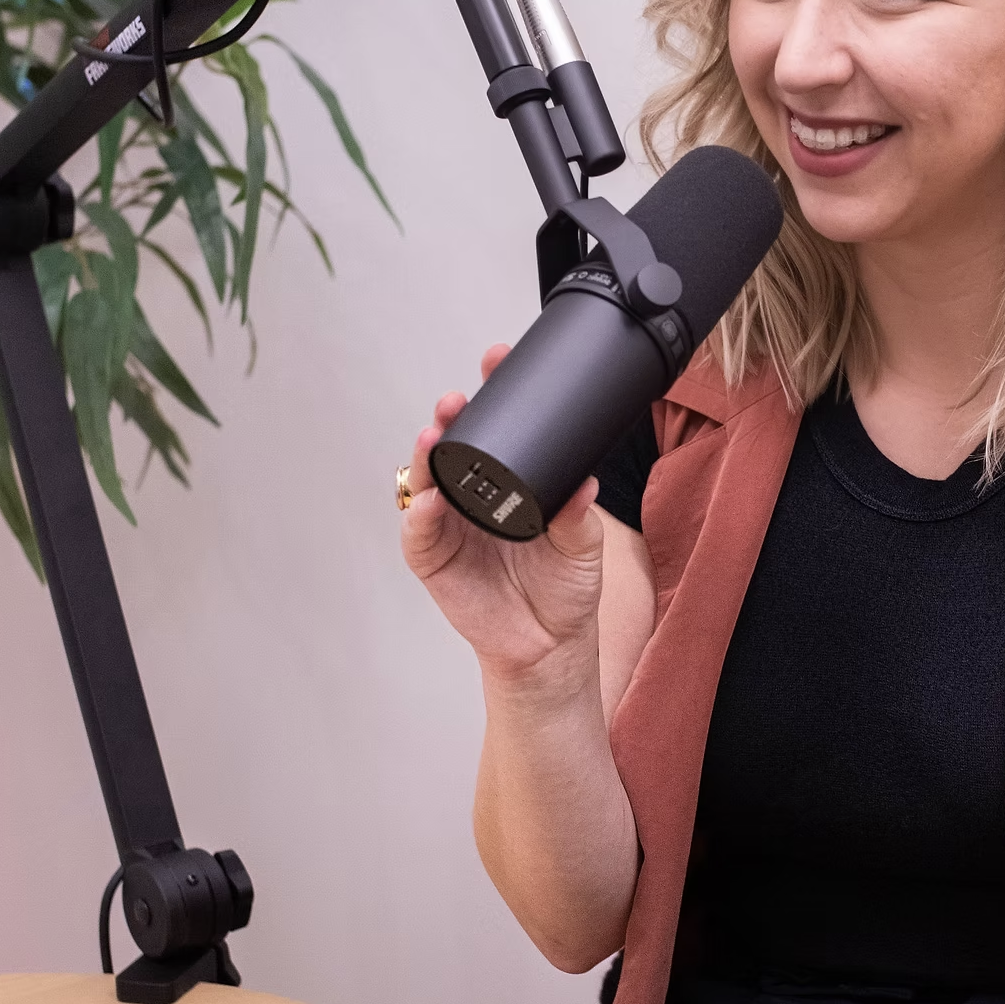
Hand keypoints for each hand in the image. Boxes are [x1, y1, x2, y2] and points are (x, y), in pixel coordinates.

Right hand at [400, 345, 603, 678]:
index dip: (493, 391)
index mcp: (507, 479)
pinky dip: (422, 514)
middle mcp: (472, 494)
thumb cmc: (564, 588)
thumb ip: (579, 515)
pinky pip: (419, 531)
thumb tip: (585, 482)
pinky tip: (432, 499)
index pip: (497, 425)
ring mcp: (449, 524)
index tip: (496, 358)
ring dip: (426, 455)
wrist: (550, 645)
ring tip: (435, 434)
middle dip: (451, 415)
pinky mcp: (433, 558)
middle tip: (457, 397)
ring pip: (426, 479)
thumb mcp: (582, 545)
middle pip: (453, 443)